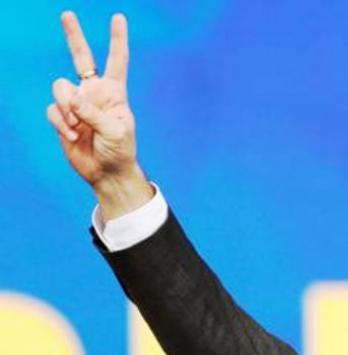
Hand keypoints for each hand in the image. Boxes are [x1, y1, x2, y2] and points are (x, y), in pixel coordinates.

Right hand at [46, 11, 152, 220]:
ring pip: (60, 88)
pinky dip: (60, 122)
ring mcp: (77, 104)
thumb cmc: (120, 151)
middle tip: (67, 14)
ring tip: (76, 126)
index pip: (116, 61)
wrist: (107, 173)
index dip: (117, 40)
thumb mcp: (114, 131)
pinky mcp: (62, 117)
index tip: (118, 18)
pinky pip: (53, 110)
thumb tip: (71, 97)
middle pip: (81, 58)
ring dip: (66, 107)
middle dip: (74, 36)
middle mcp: (94, 93)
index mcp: (114, 92)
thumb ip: (93, 113)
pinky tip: (71, 135)